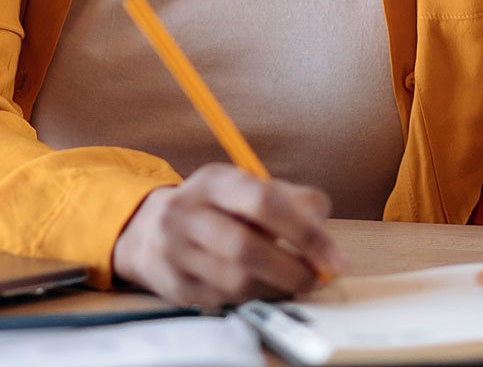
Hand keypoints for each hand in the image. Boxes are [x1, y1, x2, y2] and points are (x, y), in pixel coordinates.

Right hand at [111, 163, 350, 309]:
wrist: (147, 231)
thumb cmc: (214, 210)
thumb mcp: (245, 189)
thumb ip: (290, 198)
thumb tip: (321, 222)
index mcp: (213, 180)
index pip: (263, 201)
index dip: (306, 233)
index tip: (336, 259)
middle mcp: (186, 212)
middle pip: (247, 247)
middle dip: (293, 270)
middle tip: (316, 279)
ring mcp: (175, 251)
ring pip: (237, 281)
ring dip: (277, 289)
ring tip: (294, 285)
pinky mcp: (175, 285)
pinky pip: (226, 301)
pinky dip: (255, 299)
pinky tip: (266, 291)